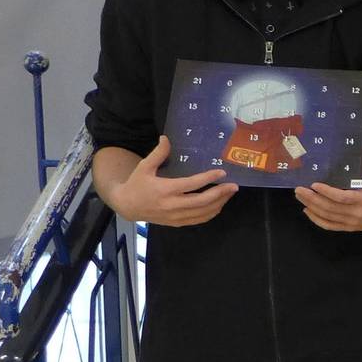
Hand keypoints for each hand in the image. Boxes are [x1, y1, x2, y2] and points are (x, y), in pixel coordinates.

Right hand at [111, 137, 236, 226]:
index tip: (222, 172)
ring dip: (219, 203)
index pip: (191, 184)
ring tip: (229, 193)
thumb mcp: (144, 167)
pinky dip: (211, 213)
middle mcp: (172, 205)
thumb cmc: (137, 184)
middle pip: (202, 202)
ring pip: (203, 213)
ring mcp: (176, 216)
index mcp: (165, 190)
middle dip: (220, 194)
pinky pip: (198, 220)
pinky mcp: (177, 223)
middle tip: (234, 186)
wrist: (127, 206)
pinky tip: (219, 204)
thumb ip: (157, 154)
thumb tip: (166, 138)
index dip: (207, 178)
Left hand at [292, 152, 361, 231]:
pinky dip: (317, 220)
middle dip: (312, 199)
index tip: (314, 184)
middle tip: (298, 189)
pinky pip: (330, 226)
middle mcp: (356, 213)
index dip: (327, 192)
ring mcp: (351, 222)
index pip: (343, 198)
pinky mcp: (348, 228)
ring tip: (300, 196)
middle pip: (330, 208)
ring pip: (327, 216)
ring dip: (311, 207)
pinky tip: (307, 211)